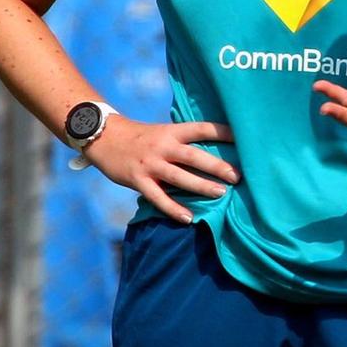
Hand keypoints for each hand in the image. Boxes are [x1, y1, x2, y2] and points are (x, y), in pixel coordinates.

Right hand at [85, 116, 238, 223]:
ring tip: (221, 194)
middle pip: (194, 156)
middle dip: (217, 166)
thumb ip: (183, 143)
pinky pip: (158, 197)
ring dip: (201, 186)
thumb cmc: (141, 137)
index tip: (242, 138)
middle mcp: (163, 146)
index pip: (201, 129)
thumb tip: (212, 155)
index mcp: (171, 132)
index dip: (222, 132)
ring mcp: (150, 164)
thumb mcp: (162, 132)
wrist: (104, 137)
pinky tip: (189, 218)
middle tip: (238, 176)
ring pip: (179, 177)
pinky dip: (174, 209)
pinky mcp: (138, 180)